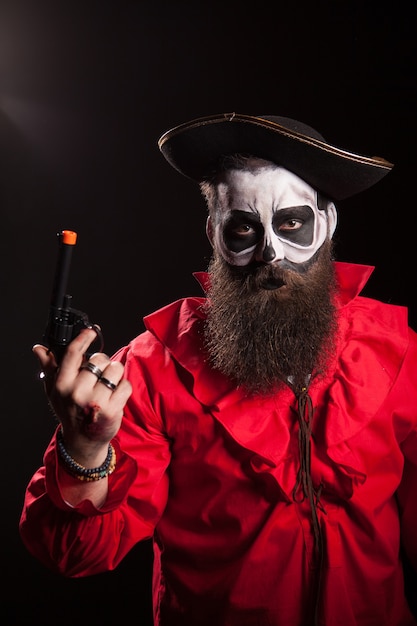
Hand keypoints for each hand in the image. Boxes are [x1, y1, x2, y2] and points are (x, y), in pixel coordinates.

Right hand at [33, 328, 131, 466]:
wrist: (83, 440)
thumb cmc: (69, 411)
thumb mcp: (55, 390)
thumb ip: (49, 368)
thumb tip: (39, 349)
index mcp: (62, 384)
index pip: (73, 353)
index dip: (84, 338)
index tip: (91, 331)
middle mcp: (77, 392)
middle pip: (100, 359)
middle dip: (103, 363)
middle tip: (99, 375)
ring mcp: (95, 401)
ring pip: (115, 369)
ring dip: (115, 374)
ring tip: (107, 386)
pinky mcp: (111, 410)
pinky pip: (125, 385)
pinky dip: (123, 388)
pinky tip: (115, 396)